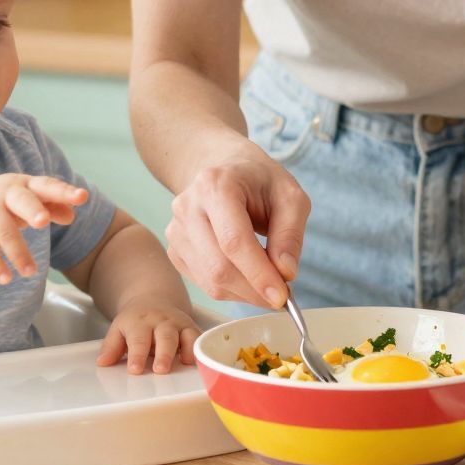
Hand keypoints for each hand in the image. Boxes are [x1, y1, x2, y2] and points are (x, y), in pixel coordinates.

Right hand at [0, 174, 87, 284]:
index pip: (46, 185)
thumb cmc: (4, 203)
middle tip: (43, 221)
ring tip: (31, 272)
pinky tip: (6, 279)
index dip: (64, 192)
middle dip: (32, 210)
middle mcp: (4, 193)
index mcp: (23, 185)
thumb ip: (51, 207)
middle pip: (20, 200)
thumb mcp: (28, 201)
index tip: (83, 197)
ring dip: (18, 252)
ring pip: (3, 231)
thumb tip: (72, 215)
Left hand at [99, 304, 201, 374]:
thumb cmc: (135, 321)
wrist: (153, 298)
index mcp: (139, 322)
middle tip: (161, 369)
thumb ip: (111, 347)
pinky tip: (200, 360)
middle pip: (164, 337)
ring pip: (186, 335)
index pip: (138, 340)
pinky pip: (199, 336)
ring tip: (185, 364)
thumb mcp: (118, 329)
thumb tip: (103, 363)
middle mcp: (161, 321)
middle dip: (164, 353)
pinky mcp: (192, 327)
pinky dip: (201, 347)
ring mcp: (178, 323)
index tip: (135, 369)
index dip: (137, 355)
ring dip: (187, 350)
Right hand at [165, 143, 310, 308]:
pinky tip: (247, 275)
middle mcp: (188, 207)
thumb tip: (285, 273)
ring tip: (268, 280)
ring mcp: (176, 229)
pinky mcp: (175, 249)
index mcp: (216, 185)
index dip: (258, 274)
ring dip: (245, 292)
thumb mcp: (289, 196)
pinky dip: (231, 289)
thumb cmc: (260, 181)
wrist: (224, 168)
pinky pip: (203, 283)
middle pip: (218, 266)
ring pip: (210, 281)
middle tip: (282, 295)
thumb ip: (290, 234)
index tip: (282, 297)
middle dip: (254, 290)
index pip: (234, 241)